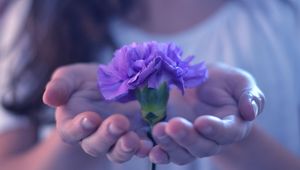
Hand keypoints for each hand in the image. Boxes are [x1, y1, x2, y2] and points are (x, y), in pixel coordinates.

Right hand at [43, 63, 151, 162]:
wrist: (114, 81)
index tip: (91, 117)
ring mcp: (115, 139)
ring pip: (117, 152)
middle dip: (106, 136)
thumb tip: (49, 98)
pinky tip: (151, 144)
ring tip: (134, 139)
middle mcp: (93, 136)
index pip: (71, 131)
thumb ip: (61, 86)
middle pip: (95, 145)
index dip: (80, 127)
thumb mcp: (72, 76)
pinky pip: (139, 148)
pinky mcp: (135, 136)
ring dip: (125, 147)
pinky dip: (144, 148)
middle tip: (119, 123)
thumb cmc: (88, 80)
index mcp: (73, 123)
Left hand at [149, 63, 264, 164]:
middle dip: (188, 138)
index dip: (215, 130)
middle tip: (174, 125)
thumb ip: (249, 95)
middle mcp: (212, 139)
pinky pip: (166, 153)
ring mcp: (191, 142)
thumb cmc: (223, 82)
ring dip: (170, 145)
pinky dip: (158, 154)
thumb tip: (251, 112)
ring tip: (158, 130)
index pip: (227, 133)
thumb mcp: (239, 81)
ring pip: (183, 154)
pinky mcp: (173, 140)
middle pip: (203, 147)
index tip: (201, 122)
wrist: (201, 84)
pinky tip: (150, 149)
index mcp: (232, 125)